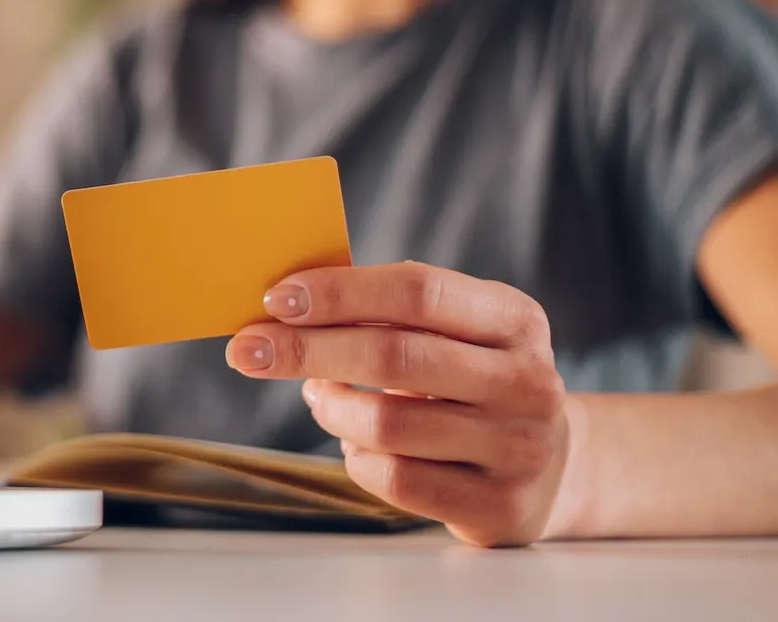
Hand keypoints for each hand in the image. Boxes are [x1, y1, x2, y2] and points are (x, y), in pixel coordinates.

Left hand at [226, 262, 569, 546]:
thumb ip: (393, 312)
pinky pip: (396, 480)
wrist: (552, 467)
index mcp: (515, 319)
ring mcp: (517, 449)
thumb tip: (291, 302)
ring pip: (387, 425)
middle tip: (248, 349)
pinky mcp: (496, 507)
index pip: (417, 292)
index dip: (340, 292)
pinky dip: (357, 457)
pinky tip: (356, 443)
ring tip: (316, 396)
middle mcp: (527, 381)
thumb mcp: (458, 331)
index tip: (277, 298)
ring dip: (330, 406)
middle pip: (393, 356)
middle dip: (307, 349)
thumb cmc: (474, 381)